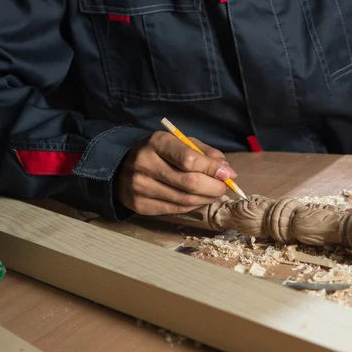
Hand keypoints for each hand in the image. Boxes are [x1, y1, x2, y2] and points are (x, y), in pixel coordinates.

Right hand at [116, 131, 235, 214]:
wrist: (123, 166)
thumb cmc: (161, 153)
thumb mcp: (181, 143)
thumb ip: (206, 154)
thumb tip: (228, 172)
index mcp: (157, 142)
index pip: (189, 159)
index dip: (212, 169)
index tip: (227, 174)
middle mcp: (145, 163)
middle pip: (190, 183)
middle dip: (214, 187)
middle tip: (224, 188)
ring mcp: (139, 186)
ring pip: (185, 199)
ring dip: (206, 199)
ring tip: (214, 193)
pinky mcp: (139, 205)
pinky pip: (176, 209)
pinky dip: (193, 206)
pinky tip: (198, 199)